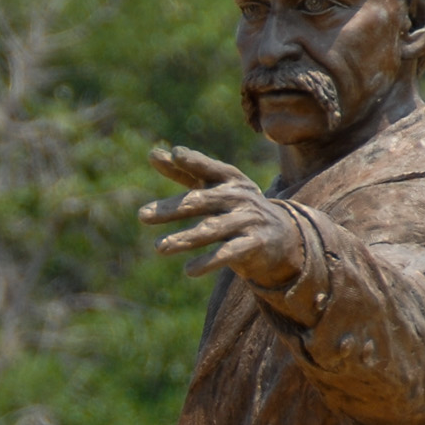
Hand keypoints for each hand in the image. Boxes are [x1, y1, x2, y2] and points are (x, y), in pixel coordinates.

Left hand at [139, 145, 303, 288]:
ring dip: (185, 238)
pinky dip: (209, 261)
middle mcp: (239, 197)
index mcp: (229, 179)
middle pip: (201, 201)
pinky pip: (229, 253)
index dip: (194, 161)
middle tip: (141, 215)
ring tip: (159, 247)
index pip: (209, 168)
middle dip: (172, 208)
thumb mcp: (216, 187)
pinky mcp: (255, 244)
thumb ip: (185, 172)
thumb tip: (152, 153)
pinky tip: (189, 270)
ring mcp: (248, 220)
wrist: (282, 235)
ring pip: (212, 229)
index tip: (175, 155)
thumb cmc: (237, 207)